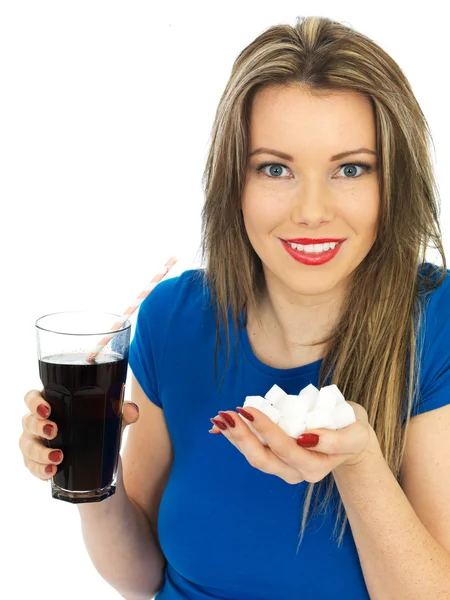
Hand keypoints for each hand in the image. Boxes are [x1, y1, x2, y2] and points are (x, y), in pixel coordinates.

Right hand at [19, 389, 139, 481]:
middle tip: (54, 431)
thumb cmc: (100, 431)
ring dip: (40, 452)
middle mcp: (40, 424)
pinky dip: (39, 470)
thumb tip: (132, 411)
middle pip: (27, 420)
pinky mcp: (39, 464)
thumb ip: (123, 412)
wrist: (102, 466)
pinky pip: (31, 467)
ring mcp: (37, 444)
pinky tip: (51, 473)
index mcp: (54, 406)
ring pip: (27, 446)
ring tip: (58, 458)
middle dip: (38, 426)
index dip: (34, 401)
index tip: (47, 409)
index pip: (33, 397)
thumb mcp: (113, 421)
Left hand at [209, 401, 376, 483]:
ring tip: (220, 417)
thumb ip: (337, 439)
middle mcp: (296, 472)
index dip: (265, 429)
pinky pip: (252, 451)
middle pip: (263, 458)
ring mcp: (283, 468)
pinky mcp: (275, 460)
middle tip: (228, 413)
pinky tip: (219, 426)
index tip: (250, 409)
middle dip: (242, 435)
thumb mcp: (355, 433)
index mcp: (314, 467)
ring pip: (254, 457)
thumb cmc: (352, 430)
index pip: (285, 448)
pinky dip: (235, 438)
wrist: (350, 439)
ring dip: (235, 437)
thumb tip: (307, 437)